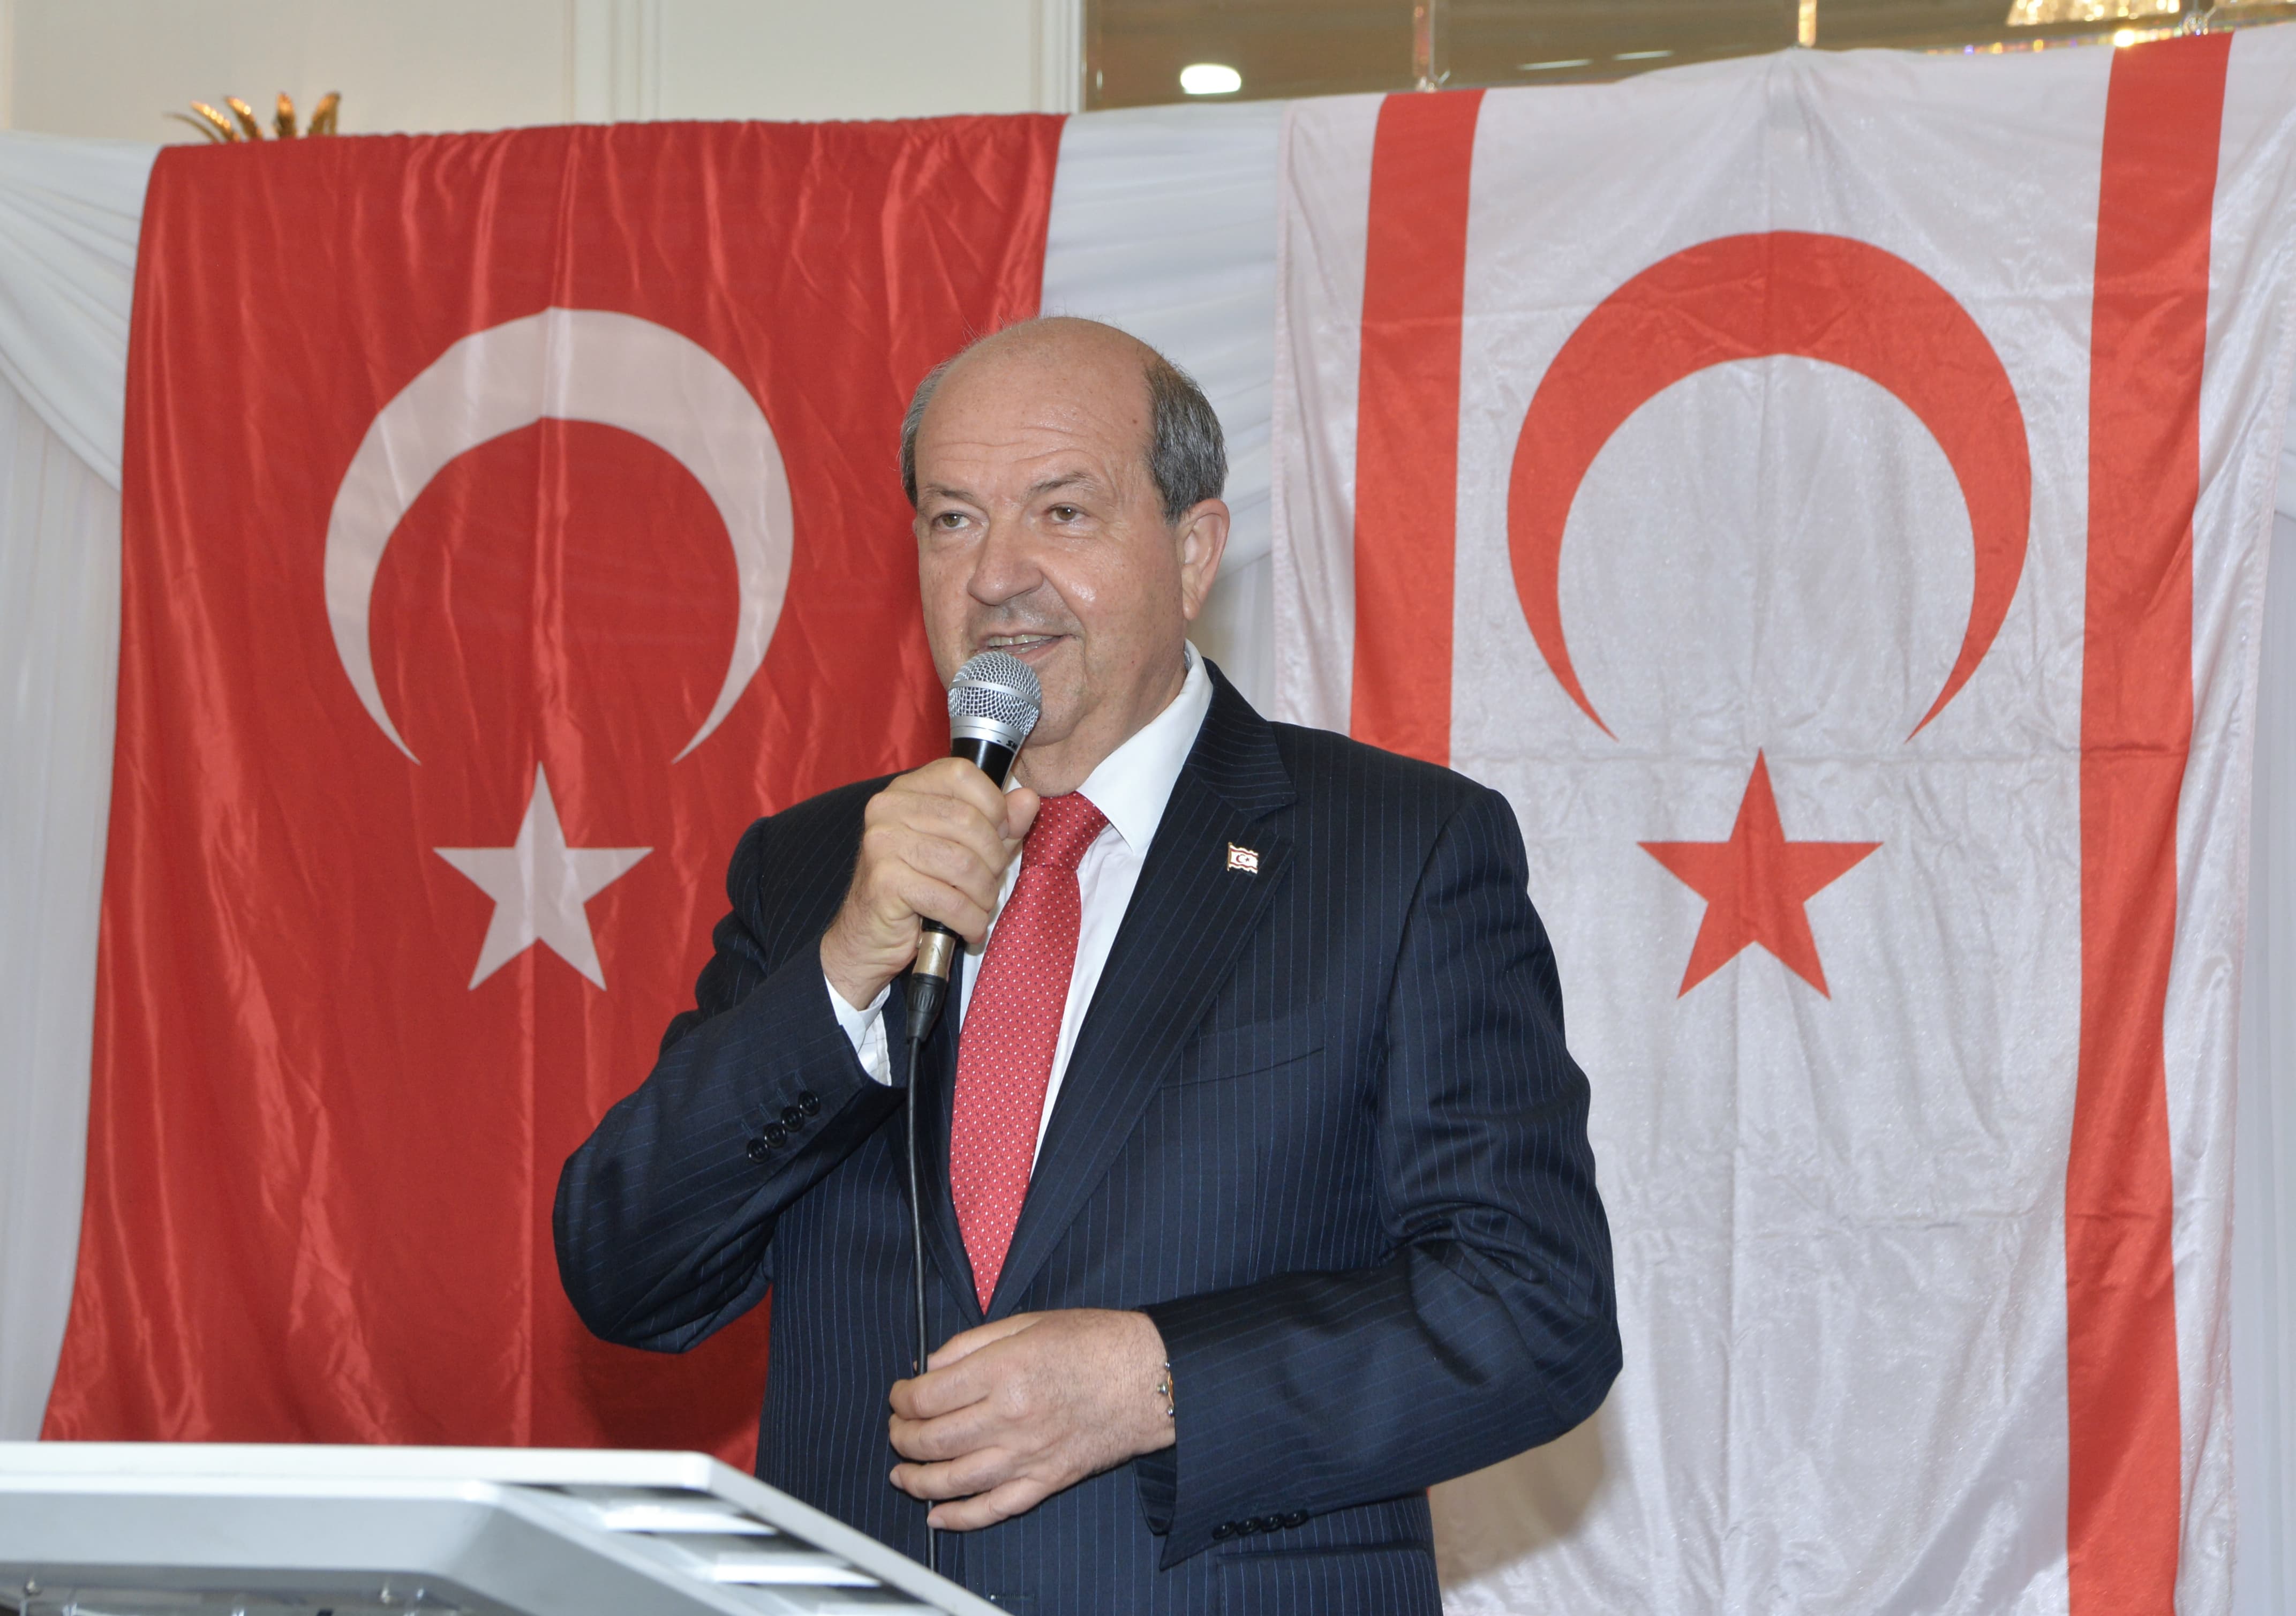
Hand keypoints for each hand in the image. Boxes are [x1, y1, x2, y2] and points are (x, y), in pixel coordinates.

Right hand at [820, 758, 1039, 1008]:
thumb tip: (1029, 799)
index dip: (995, 806)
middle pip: (969, 821)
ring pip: (963, 864)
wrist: (868, 936)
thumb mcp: (964, 848)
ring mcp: (882, 843)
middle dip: (994, 860)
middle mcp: (888, 808)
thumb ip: (998, 822)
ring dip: (983, 895)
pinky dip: (969, 920)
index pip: (962, 774)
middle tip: (991, 884)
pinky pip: (948, 899)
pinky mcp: (884, 882)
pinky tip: (969, 928)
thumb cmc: (918, 888)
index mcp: (907, 790)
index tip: (1002, 837)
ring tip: (979, 908)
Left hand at [888, 1309, 1174, 1529]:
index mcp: (1003, 1371)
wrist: (1150, 1379)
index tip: (899, 1395)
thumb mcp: (1029, 1322)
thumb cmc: (1096, 1343)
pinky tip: (938, 1516)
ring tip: (902, 1473)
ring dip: (918, 1480)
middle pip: (933, 1440)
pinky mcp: (1046, 1480)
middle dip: (902, 1437)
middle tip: (896, 1430)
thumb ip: (973, 1342)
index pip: (928, 1396)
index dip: (902, 1398)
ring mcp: (1028, 1455)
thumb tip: (932, 1366)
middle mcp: (1010, 1417)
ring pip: (954, 1480)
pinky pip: (994, 1509)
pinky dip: (960, 1518)